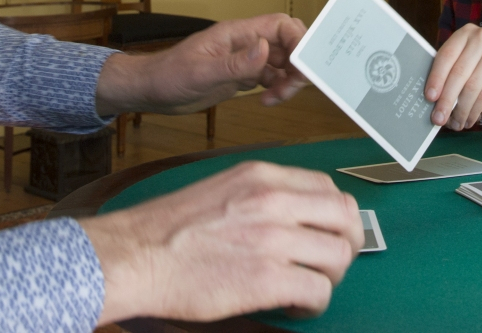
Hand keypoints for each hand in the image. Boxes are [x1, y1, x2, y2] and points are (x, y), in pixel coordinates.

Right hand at [80, 160, 362, 324]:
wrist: (135, 256)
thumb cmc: (168, 230)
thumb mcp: (222, 189)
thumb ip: (261, 196)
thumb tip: (295, 216)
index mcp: (262, 177)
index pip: (328, 188)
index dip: (335, 216)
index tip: (327, 233)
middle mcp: (273, 201)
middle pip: (345, 218)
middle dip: (345, 244)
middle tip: (329, 263)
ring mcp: (273, 239)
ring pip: (338, 256)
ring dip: (330, 277)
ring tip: (307, 287)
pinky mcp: (267, 278)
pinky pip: (318, 291)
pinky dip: (314, 303)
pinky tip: (294, 306)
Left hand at [94, 13, 310, 116]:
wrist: (150, 91)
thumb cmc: (168, 76)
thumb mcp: (201, 73)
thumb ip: (235, 64)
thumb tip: (266, 49)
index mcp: (237, 33)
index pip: (280, 25)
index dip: (298, 40)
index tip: (303, 65)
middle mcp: (245, 43)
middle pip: (287, 43)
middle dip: (298, 63)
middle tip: (294, 86)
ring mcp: (244, 59)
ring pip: (282, 62)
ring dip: (288, 80)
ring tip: (276, 98)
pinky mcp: (241, 75)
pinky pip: (270, 77)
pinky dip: (276, 89)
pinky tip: (267, 101)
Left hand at [423, 24, 481, 129]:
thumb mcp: (472, 59)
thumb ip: (454, 71)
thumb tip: (434, 100)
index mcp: (466, 33)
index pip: (446, 55)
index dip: (435, 78)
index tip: (428, 98)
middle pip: (458, 73)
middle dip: (446, 99)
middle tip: (438, 119)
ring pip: (472, 86)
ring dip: (461, 110)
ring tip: (455, 124)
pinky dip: (475, 110)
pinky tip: (470, 119)